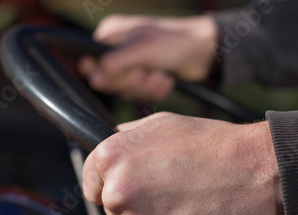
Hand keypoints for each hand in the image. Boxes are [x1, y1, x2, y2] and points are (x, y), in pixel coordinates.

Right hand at [79, 15, 217, 101]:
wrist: (205, 51)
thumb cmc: (175, 41)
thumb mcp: (142, 50)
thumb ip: (114, 63)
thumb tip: (93, 78)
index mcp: (111, 35)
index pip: (92, 63)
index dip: (105, 75)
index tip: (121, 75)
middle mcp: (118, 50)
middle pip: (109, 81)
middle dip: (131, 82)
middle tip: (146, 73)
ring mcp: (131, 65)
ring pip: (125, 91)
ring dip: (145, 87)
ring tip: (160, 74)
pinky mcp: (144, 79)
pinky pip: (140, 96)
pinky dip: (154, 91)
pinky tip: (166, 79)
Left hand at [82, 112, 284, 214]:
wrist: (263, 173)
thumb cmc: (216, 146)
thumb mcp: (162, 124)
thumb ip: (125, 138)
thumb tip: (107, 149)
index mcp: (112, 159)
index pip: (89, 184)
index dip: (106, 185)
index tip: (125, 188)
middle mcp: (120, 194)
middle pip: (114, 210)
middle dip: (136, 204)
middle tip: (171, 191)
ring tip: (191, 203)